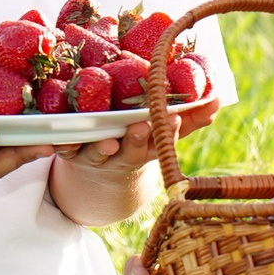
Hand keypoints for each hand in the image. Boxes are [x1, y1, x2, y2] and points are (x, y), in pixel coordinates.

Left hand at [55, 94, 217, 182]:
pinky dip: (60, 146)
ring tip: (107, 139)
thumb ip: (188, 118)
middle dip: (137, 141)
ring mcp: (95, 156)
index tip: (174, 118)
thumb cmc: (137, 143)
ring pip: (98, 154)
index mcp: (147, 149)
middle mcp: (123, 155)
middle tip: (142, 127)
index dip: (169, 133)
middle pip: (132, 152)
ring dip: (103, 147)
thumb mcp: (161, 134)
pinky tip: (56, 139)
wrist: (99, 175)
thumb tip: (217, 99)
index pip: (162, 142)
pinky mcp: (69, 153)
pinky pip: (63, 150)